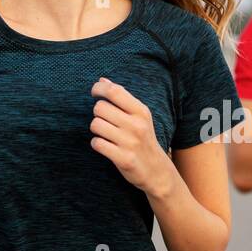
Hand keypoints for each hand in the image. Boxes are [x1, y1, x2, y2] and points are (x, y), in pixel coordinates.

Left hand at [89, 77, 173, 196]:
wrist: (157, 170)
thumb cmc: (143, 139)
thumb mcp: (139, 116)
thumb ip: (121, 97)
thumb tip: (102, 80)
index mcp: (141, 111)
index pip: (114, 91)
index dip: (98, 89)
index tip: (94, 93)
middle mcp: (137, 125)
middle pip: (99, 108)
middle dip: (98, 114)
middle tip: (106, 121)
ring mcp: (131, 142)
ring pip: (95, 125)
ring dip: (97, 130)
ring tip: (107, 135)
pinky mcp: (124, 159)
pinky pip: (97, 143)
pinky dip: (98, 144)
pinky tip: (106, 146)